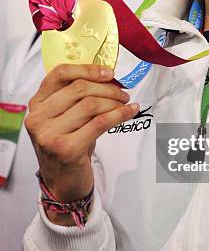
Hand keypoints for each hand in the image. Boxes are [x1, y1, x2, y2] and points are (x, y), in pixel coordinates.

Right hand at [25, 64, 137, 209]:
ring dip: (115, 102)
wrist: (63, 181)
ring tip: (126, 103)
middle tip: (123, 93)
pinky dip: (120, 114)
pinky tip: (130, 112)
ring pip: (91, 104)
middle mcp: (38, 118)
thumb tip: (109, 78)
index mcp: (37, 104)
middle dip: (107, 88)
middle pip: (79, 88)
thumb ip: (76, 97)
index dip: (87, 69)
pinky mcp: (66, 149)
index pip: (59, 74)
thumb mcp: (64, 117)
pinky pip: (100, 123)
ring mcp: (49, 135)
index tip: (109, 72)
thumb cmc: (67, 144)